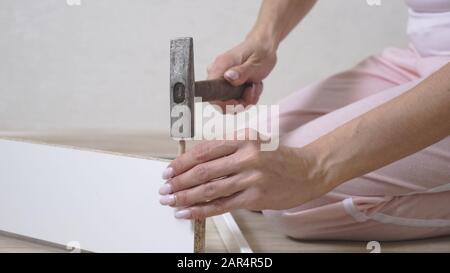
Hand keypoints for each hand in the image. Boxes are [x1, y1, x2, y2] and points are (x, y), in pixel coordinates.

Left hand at [158, 130, 324, 219]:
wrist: (308, 170)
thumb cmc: (278, 157)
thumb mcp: (253, 142)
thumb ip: (226, 149)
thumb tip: (194, 164)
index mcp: (243, 137)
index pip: (204, 150)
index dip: (182, 162)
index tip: (168, 170)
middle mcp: (246, 155)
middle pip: (203, 170)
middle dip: (178, 181)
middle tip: (164, 189)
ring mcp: (251, 177)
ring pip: (209, 188)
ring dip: (185, 196)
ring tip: (170, 201)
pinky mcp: (255, 197)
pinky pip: (222, 205)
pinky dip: (201, 210)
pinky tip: (187, 212)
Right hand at [207, 34, 277, 109]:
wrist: (264, 47)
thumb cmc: (260, 51)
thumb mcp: (255, 63)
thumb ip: (242, 72)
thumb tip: (228, 77)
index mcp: (221, 66)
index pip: (211, 92)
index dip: (224, 103)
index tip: (238, 101)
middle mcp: (218, 73)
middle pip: (220, 101)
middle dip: (239, 102)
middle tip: (252, 90)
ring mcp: (222, 79)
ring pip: (229, 102)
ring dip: (245, 99)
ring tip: (254, 86)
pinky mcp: (227, 84)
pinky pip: (234, 99)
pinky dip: (246, 97)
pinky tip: (252, 86)